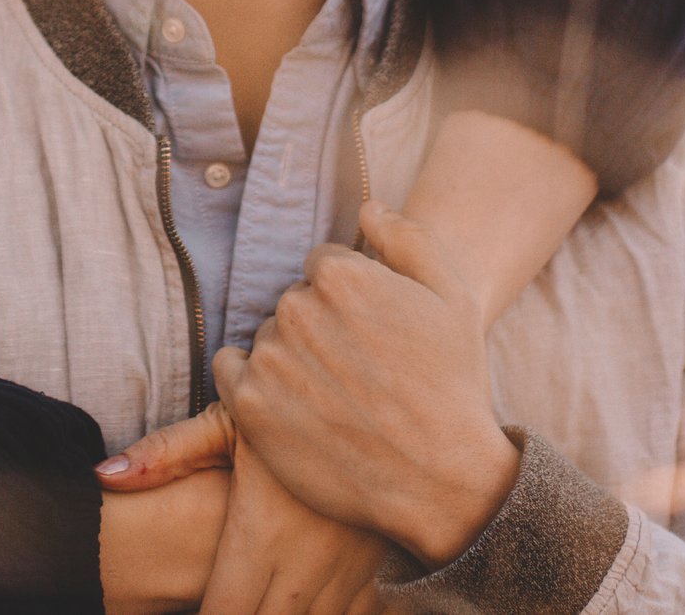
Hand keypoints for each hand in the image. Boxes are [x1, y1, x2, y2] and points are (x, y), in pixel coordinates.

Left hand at [98, 401, 384, 614]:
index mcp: (263, 530)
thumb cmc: (299, 403)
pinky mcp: (382, 566)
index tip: (193, 613)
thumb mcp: (231, 418)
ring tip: (258, 604)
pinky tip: (303, 603)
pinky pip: (356, 614)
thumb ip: (167, 451)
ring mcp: (351, 568)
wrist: (388, 394)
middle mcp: (308, 559)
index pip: (225, 611)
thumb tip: (103, 475)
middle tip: (217, 609)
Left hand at [213, 200, 519, 567]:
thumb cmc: (452, 386)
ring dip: (291, 357)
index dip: (352, 301)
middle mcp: (297, 308)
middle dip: (320, 328)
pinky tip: (293, 406)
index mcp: (341, 274)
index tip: (374, 336)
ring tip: (335, 397)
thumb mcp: (453, 298)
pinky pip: (231, 370)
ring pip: (269, 337)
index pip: (323, 267)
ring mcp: (270, 357)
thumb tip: (367, 206)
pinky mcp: (249, 405)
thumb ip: (408, 239)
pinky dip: (253, 383)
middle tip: (358, 372)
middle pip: (294, 302)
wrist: (439, 479)